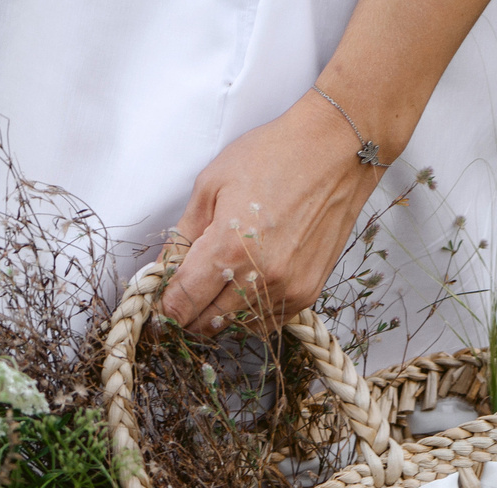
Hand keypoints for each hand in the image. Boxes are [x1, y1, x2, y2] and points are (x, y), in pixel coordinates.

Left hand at [160, 92, 384, 335]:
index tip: (160, 300)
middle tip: (186, 290)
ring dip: (219, 314)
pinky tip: (247, 285)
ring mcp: (287, 290)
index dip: (164, 306)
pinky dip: (249, 313)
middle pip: (205, 324)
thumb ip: (182, 235)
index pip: (181, 303)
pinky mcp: (308, 293)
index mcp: (228, 250)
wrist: (336, 151)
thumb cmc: (273, 156)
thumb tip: (163, 271)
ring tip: (218, 283)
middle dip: (188, 312)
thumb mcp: (211, 184)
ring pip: (236, 327)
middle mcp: (259, 278)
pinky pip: (266, 322)